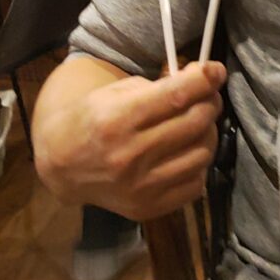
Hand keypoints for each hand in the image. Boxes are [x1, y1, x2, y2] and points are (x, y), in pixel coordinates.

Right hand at [35, 61, 225, 220]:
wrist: (63, 166)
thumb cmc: (94, 119)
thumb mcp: (118, 91)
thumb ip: (161, 84)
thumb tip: (205, 77)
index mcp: (118, 119)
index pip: (177, 95)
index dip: (205, 79)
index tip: (216, 70)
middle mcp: (130, 155)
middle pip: (195, 122)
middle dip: (210, 102)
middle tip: (207, 96)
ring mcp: (140, 187)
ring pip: (202, 153)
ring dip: (208, 133)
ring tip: (197, 124)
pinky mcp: (147, 208)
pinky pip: (196, 184)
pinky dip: (199, 164)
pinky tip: (187, 153)